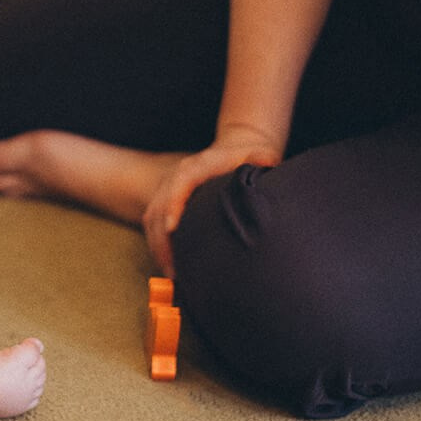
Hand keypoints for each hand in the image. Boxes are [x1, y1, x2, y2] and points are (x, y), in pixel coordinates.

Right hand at [142, 127, 283, 276]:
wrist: (236, 145)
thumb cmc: (247, 157)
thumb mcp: (257, 155)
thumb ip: (261, 159)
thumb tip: (269, 164)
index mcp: (195, 167)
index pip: (179, 184)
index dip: (173, 205)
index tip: (172, 228)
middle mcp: (176, 176)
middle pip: (159, 207)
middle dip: (162, 239)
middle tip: (174, 269)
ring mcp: (168, 187)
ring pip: (152, 218)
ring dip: (157, 246)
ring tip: (171, 274)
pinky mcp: (166, 198)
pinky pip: (152, 222)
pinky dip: (157, 243)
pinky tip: (168, 264)